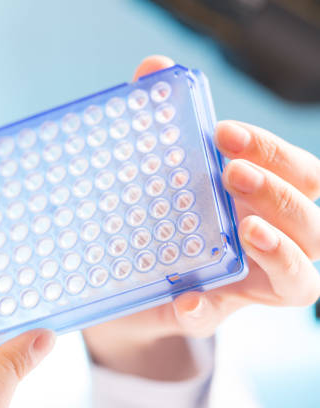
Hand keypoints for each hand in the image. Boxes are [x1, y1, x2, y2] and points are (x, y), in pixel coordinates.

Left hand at [83, 55, 319, 379]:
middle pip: (309, 216)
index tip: (223, 132)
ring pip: (303, 274)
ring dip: (279, 247)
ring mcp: (250, 282)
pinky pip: (224, 318)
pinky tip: (185, 300)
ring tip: (244, 226)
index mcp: (265, 199)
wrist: (127, 274)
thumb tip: (154, 69)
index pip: (298, 171)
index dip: (271, 150)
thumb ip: (160, 121)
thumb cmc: (157, 214)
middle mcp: (272, 239)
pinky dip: (205, 309)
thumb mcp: (156, 169)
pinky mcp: (214, 312)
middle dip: (277, 188)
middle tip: (230, 170)